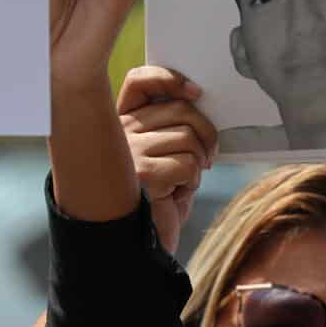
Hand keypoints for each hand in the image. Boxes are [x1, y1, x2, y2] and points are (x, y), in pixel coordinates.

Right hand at [118, 65, 217, 255]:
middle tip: (208, 158)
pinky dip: (191, 183)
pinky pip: (188, 164)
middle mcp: (117, 133)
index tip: (195, 94)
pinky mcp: (142, 174)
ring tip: (183, 182)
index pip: (139, 81)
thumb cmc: (153, 203)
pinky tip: (175, 195)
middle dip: (205, 133)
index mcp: (119, 124)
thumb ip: (170, 127)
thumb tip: (199, 103)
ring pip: (188, 138)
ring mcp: (128, 152)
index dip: (170, 79)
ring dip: (197, 164)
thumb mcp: (160, 158)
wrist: (136, 247)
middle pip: (179, 109)